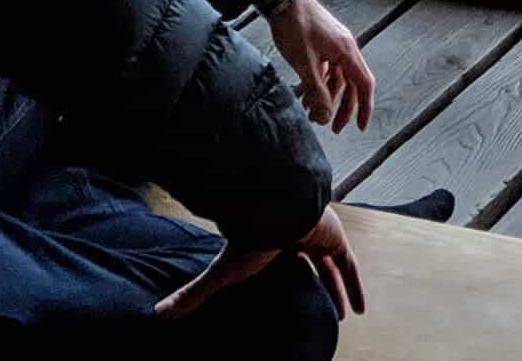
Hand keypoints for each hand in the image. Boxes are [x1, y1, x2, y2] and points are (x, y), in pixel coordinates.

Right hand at [154, 205, 364, 320]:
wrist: (276, 207)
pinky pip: (349, 265)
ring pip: (331, 265)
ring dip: (339, 289)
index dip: (288, 276)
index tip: (291, 291)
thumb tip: (159, 313)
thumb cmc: (249, 236)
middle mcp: (295, 235)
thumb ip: (195, 293)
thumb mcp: (222, 272)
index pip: (281, 260)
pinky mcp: (334, 237)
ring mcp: (316, 234)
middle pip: (310, 264)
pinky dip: (356, 285)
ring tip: (345, 315)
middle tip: (325, 309)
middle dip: (318, 284)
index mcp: (271, 241)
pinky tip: (362, 308)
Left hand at [269, 0, 375, 132]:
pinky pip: (327, 67)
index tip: (360, 126)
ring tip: (311, 111)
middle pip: (351, 84)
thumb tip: (325, 117)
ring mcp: (334, 43)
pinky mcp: (322, 41)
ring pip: (337, 77)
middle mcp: (345, 47)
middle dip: (342, 107)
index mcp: (346, 51)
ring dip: (327, 96)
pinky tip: (306, 93)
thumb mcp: (305, 63)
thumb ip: (317, 91)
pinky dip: (319, 82)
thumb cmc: (295, 24)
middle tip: (332, 126)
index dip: (365, 107)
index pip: (364, 84)